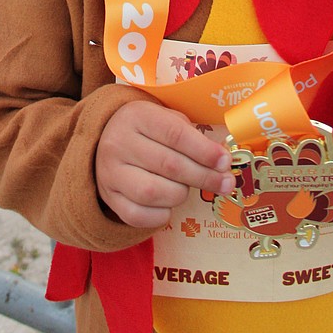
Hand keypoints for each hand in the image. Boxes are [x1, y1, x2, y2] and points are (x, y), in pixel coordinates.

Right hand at [96, 100, 234, 227]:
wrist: (106, 141)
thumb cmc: (147, 130)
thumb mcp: (165, 118)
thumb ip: (192, 135)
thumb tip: (222, 159)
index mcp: (137, 116)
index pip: (176, 134)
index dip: (205, 151)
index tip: (225, 162)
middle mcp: (119, 143)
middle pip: (169, 165)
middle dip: (204, 177)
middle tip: (226, 183)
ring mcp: (110, 173)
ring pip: (154, 193)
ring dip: (180, 194)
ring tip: (187, 187)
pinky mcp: (109, 198)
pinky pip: (139, 216)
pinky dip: (161, 215)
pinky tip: (168, 204)